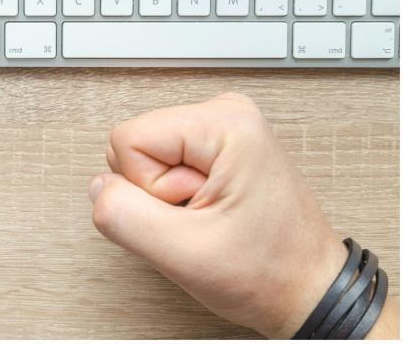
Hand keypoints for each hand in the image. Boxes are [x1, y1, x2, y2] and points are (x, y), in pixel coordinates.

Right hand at [88, 93, 345, 337]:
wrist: (307, 290)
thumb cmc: (269, 272)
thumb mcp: (185, 254)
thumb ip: (124, 216)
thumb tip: (97, 188)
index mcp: (226, 123)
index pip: (127, 140)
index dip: (146, 189)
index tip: (191, 211)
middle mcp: (225, 113)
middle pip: (135, 144)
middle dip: (156, 192)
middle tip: (201, 217)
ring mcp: (222, 129)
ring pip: (145, 157)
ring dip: (166, 198)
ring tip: (208, 216)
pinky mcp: (216, 147)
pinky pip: (162, 165)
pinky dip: (176, 197)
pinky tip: (208, 212)